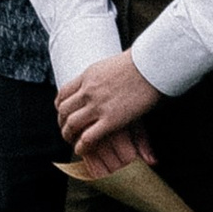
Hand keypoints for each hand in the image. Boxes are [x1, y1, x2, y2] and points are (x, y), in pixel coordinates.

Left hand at [56, 52, 162, 172]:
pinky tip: (81, 149)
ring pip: (71, 124)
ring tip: (71, 141)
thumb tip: (105, 76)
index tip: (63, 112)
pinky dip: (81, 146)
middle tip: (66, 129)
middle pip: (64, 110)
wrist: (151, 65)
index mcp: (88, 75)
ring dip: (68, 135)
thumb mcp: (111, 64)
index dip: (60, 106)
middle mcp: (88, 91)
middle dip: (62, 122)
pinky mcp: (111, 120)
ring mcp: (98, 106)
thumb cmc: (139, 62)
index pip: (63, 93)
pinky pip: (88, 137)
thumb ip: (102, 74)